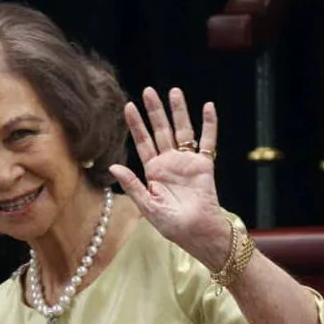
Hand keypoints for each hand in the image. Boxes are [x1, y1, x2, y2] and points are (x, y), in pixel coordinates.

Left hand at [109, 87, 229, 269]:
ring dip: (179, 112)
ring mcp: (187, 162)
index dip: (136, 125)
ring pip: (183, 130)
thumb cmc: (171, 225)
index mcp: (153, 172)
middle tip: (148, 90)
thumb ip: (132, 185)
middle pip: (161, 131)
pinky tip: (208, 107)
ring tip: (174, 91)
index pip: (142, 142)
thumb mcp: (146, 206)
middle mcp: (169, 163)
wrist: (197, 233)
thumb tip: (113, 166)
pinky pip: (208, 141)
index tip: (129, 106)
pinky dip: (209, 125)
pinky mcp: (204, 165)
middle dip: (154, 111)